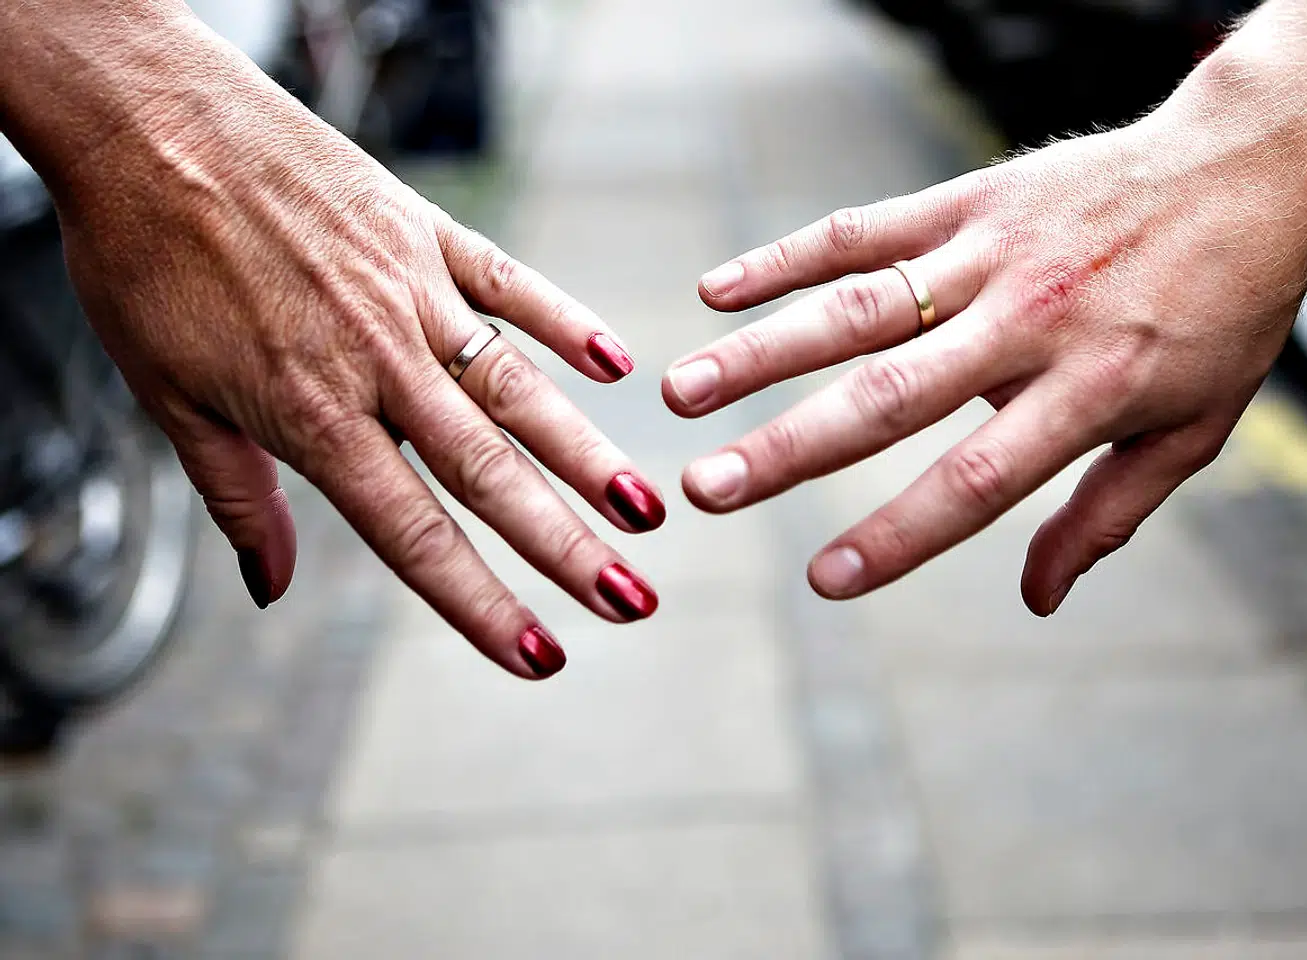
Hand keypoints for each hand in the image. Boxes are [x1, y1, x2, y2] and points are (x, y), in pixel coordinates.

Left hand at [52, 28, 662, 677]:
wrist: (144, 121)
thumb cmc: (143, 260)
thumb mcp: (166, 394)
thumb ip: (238, 495)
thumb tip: (269, 587)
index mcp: (312, 414)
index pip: (413, 532)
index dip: (481, 603)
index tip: (542, 657)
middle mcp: (378, 361)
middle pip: (490, 472)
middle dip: (567, 546)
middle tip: (634, 600)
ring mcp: (412, 291)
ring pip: (518, 387)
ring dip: (587, 453)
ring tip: (648, 507)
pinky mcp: (426, 230)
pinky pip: (511, 282)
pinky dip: (567, 320)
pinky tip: (616, 363)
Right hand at [664, 117, 1306, 615]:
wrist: (1249, 167)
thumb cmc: (1223, 309)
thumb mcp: (1193, 428)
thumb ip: (1106, 514)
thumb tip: (1039, 598)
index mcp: (1089, 390)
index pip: (977, 478)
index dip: (899, 533)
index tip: (825, 580)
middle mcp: (1029, 322)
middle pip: (890, 394)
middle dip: (788, 448)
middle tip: (707, 490)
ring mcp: (991, 254)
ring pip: (857, 307)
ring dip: (761, 351)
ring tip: (682, 393)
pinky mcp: (969, 199)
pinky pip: (862, 229)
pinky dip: (786, 259)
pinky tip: (718, 291)